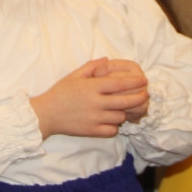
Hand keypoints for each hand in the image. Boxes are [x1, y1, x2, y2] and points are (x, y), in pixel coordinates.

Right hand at [31, 58, 150, 138]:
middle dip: (138, 97)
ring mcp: (95, 118)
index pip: (119, 84)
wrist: (46, 114)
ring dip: (124, 112)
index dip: (134, 82)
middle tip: (144, 94)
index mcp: (92, 87)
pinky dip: (114, 126)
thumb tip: (107, 60)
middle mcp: (96, 103)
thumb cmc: (60, 92)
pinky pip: (112, 130)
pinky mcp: (92, 131)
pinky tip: (111, 120)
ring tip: (123, 108)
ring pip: (120, 117)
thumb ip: (92, 66)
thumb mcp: (74, 75)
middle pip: (125, 101)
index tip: (143, 80)